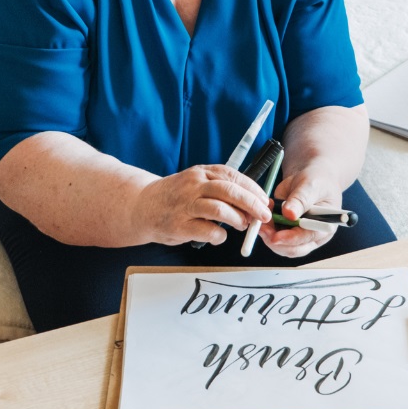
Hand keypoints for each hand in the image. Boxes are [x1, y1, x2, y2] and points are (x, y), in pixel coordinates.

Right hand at [132, 165, 273, 245]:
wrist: (142, 206)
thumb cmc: (176, 197)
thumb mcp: (197, 183)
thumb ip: (221, 190)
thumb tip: (253, 203)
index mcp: (201, 173)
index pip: (233, 176)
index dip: (253, 189)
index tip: (265, 200)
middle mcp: (194, 185)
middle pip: (230, 191)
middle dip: (252, 204)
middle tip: (264, 216)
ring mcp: (185, 205)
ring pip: (220, 210)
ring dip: (238, 219)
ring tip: (243, 225)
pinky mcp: (180, 225)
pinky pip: (208, 231)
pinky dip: (220, 235)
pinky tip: (218, 236)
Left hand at [256, 167, 340, 257]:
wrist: (309, 177)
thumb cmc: (316, 180)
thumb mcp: (311, 186)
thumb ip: (301, 200)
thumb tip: (289, 214)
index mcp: (325, 225)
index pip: (308, 238)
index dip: (292, 239)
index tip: (275, 237)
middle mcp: (313, 235)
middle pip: (295, 249)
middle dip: (277, 242)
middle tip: (262, 230)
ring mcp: (299, 235)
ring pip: (282, 246)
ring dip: (269, 236)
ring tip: (262, 220)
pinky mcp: (287, 231)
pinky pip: (274, 237)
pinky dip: (267, 229)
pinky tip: (263, 217)